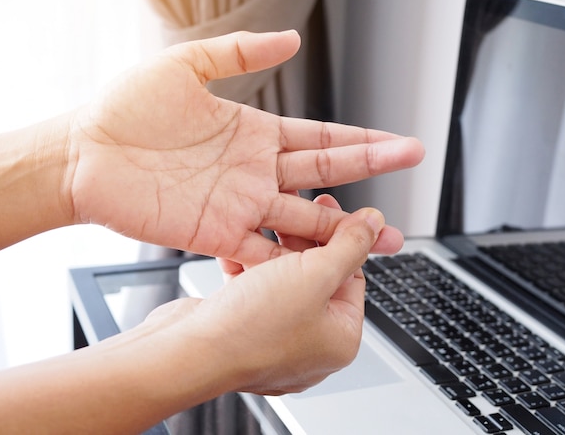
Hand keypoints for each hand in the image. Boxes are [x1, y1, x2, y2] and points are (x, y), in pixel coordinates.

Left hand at [67, 30, 423, 265]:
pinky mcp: (215, 234)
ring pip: (304, 220)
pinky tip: (322, 267)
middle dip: (371, 173)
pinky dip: (292, 262)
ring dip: (344, 231)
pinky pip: (263, 251)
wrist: (84, 154)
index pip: (319, 139)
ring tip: (383, 238)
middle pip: (325, 177)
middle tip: (412, 172)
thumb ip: (238, 53)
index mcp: (253, 133)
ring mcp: (238, 205)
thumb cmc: (125, 108)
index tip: (397, 143)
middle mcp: (253, 171)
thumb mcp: (184, 66)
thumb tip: (289, 40)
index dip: (361, 141)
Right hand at [143, 204, 381, 394]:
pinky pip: (253, 292)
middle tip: (294, 210)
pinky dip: (247, 269)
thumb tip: (376, 225)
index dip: (339, 238)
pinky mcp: (243, 331)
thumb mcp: (314, 275)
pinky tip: (238, 249)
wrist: (188, 354)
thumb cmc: (253, 327)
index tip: (327, 209)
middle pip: (317, 277)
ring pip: (282, 282)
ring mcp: (274, 339)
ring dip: (273, 251)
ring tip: (262, 223)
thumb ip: (349, 246)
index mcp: (339, 338)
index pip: (352, 276)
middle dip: (303, 241)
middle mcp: (309, 342)